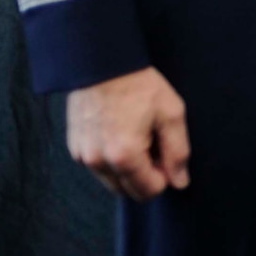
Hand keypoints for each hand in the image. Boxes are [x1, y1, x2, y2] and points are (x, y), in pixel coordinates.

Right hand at [65, 67, 189, 200]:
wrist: (101, 63)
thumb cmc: (139, 86)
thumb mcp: (171, 114)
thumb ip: (178, 152)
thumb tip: (180, 182)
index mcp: (124, 156)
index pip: (149, 191)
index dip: (164, 175)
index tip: (165, 150)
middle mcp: (98, 162)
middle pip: (129, 191)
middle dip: (146, 175)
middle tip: (153, 142)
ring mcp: (83, 156)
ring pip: (113, 182)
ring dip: (128, 169)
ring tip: (137, 135)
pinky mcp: (74, 148)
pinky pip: (98, 168)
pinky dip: (112, 160)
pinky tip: (120, 132)